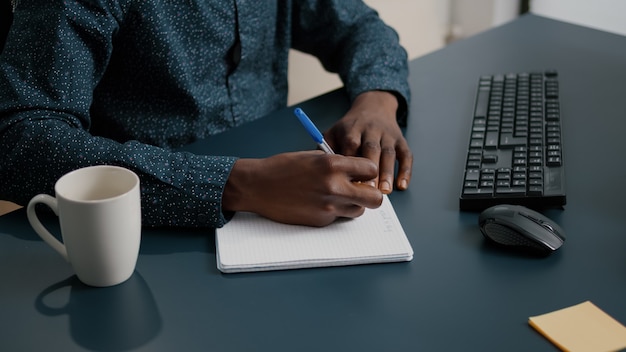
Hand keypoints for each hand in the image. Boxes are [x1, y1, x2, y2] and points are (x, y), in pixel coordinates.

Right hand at [222, 151, 382, 226]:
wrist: (258, 186)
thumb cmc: (283, 167)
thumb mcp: (314, 156)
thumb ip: (339, 164)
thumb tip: (358, 173)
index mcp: (333, 164)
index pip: (371, 169)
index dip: (368, 171)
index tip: (362, 173)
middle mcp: (334, 186)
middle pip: (375, 198)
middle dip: (372, 194)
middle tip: (362, 190)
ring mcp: (328, 207)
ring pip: (359, 210)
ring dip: (354, 204)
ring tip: (337, 196)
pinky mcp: (321, 221)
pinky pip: (339, 217)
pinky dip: (335, 211)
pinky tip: (319, 202)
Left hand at [324, 91, 412, 193]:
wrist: (374, 106)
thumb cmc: (350, 127)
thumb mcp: (333, 132)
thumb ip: (325, 150)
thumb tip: (315, 172)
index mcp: (352, 128)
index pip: (351, 143)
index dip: (350, 160)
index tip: (346, 180)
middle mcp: (371, 130)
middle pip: (372, 148)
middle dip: (371, 168)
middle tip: (368, 189)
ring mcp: (387, 135)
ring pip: (389, 153)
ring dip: (388, 173)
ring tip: (384, 191)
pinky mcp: (401, 140)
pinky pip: (406, 155)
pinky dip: (405, 171)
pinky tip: (402, 186)